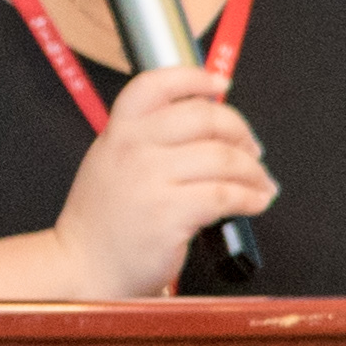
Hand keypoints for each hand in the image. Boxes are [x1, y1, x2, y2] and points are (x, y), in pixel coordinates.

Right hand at [48, 61, 275, 296]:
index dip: (194, 78)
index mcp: (119, 131)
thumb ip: (147, 139)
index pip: (157, 85)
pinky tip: (255, 202)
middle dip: (241, 131)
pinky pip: (226, 195)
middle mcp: (133, 148)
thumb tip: (208, 126)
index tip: (221, 83)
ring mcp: (150, 180)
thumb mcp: (111, 163)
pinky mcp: (169, 213)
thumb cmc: (105, 221)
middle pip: (204, 117)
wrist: (84, 267)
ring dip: (254, 171)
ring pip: (223, 158)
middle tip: (253, 149)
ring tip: (261, 183)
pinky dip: (251, 197)